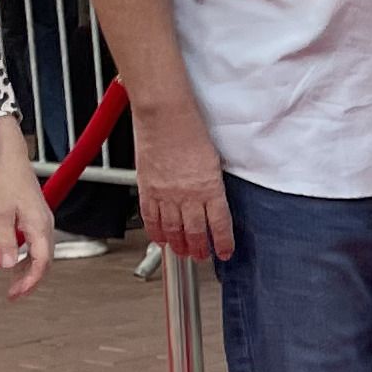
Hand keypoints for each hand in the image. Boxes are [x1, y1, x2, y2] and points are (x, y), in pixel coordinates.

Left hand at [0, 120, 52, 295]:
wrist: (9, 154)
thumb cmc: (4, 180)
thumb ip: (4, 241)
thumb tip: (6, 266)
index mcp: (39, 226)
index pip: (41, 262)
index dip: (30, 281)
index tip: (16, 294)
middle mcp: (46, 225)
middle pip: (45, 261)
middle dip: (30, 280)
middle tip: (13, 294)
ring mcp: (43, 220)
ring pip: (42, 253)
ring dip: (29, 270)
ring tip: (12, 282)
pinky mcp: (36, 216)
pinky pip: (37, 243)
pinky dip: (27, 257)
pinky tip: (14, 260)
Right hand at [131, 98, 235, 262]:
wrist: (164, 115)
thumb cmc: (190, 128)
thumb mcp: (212, 158)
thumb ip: (212, 183)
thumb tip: (213, 199)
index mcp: (210, 187)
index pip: (220, 224)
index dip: (223, 242)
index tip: (224, 252)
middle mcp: (188, 195)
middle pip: (195, 232)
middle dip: (199, 248)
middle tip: (201, 256)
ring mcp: (165, 194)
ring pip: (172, 230)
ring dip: (178, 244)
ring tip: (182, 252)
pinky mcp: (147, 189)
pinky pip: (151, 218)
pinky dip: (156, 231)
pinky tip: (160, 238)